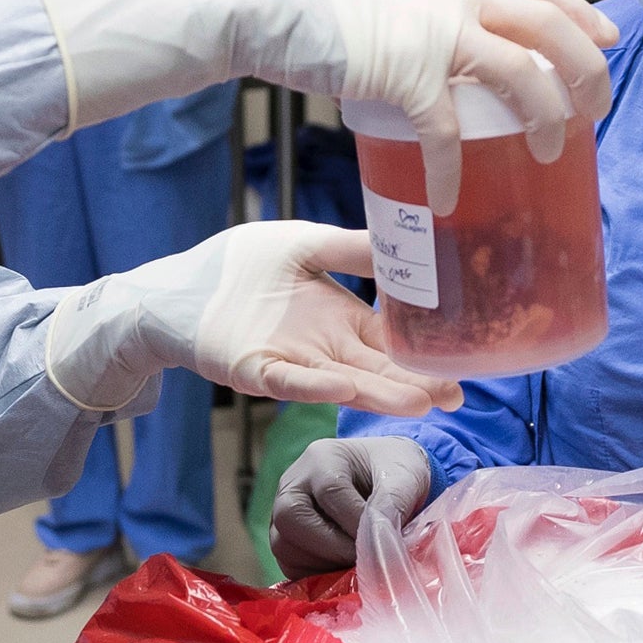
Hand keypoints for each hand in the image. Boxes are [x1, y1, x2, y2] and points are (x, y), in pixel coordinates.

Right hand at [17, 0, 616, 211]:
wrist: (269, 7)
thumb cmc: (321, 14)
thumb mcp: (390, 1)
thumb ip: (425, 22)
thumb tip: (446, 55)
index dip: (579, 13)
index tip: (608, 38)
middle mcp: (453, 3)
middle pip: (548, 28)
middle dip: (584, 69)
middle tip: (595, 108)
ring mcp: (432, 36)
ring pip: (520, 73)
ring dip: (545, 115)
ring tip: (549, 152)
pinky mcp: (403, 75)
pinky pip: (446, 130)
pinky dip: (454, 168)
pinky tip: (450, 197)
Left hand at [43, 222, 462, 420]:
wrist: (183, 284)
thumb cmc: (242, 266)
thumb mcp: (307, 245)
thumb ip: (353, 246)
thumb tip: (406, 239)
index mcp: (342, 321)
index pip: (393, 343)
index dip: (424, 355)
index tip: (460, 364)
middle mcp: (326, 350)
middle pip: (378, 370)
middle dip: (416, 384)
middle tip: (455, 395)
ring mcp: (294, 364)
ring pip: (345, 382)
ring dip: (379, 394)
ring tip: (420, 403)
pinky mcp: (258, 372)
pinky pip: (292, 382)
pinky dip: (316, 387)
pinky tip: (344, 389)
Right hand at [270, 435, 433, 576]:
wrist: (384, 478)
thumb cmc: (394, 472)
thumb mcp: (406, 475)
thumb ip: (395, 501)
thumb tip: (379, 537)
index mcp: (322, 458)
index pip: (330, 491)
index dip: (356, 521)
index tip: (381, 540)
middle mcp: (293, 483)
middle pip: (290, 517)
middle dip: (331, 546)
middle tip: (365, 558)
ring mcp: (282, 512)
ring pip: (283, 545)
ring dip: (324, 564)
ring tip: (358, 564)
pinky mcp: (285, 540)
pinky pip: (289, 566)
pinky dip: (317, 575)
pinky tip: (344, 570)